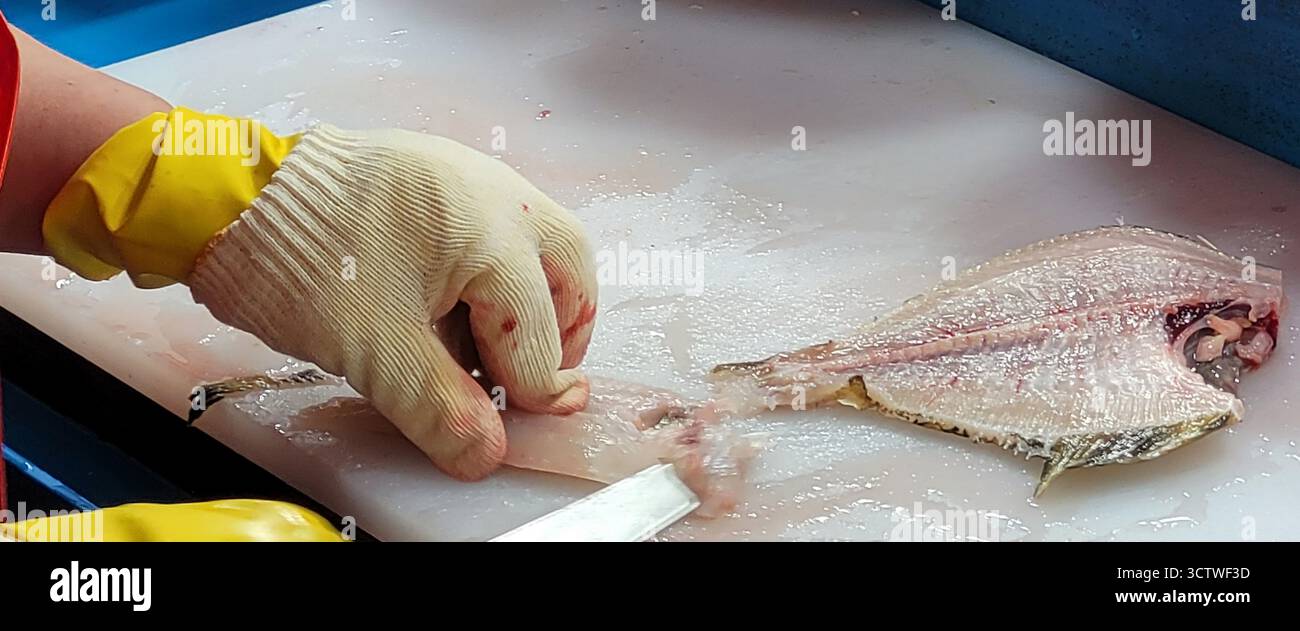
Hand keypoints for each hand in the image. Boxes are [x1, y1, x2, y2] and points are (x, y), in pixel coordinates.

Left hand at [188, 126, 597, 479]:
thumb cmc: (301, 260)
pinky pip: (498, 228)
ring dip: (530, 301)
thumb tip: (485, 451)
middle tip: (532, 377)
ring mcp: (472, 176)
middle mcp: (498, 194)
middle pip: (569, 272)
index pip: (536, 333)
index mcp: (493, 233)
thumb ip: (441, 409)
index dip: (530, 390)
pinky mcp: (442, 177)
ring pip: (540, 243)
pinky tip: (454, 309)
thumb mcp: (376, 354)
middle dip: (559, 332)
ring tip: (489, 348)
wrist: (230, 199)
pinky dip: (495, 275)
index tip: (510, 425)